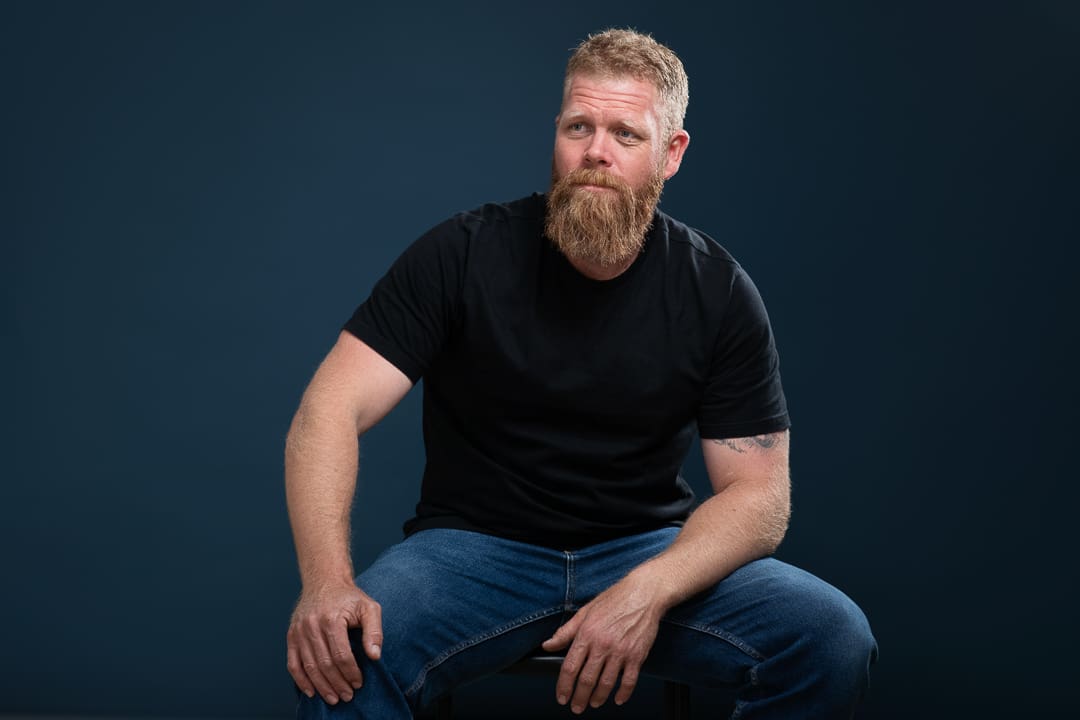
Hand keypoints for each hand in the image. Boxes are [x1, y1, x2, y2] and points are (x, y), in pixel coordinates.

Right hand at [286, 582, 382, 704]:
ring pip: (309, 667)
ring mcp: (299, 631)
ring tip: (334, 698)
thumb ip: (374, 630)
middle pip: (325, 664)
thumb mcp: (368, 607)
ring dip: (322, 686)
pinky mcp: (291, 635)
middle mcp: (312, 625)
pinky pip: (293, 663)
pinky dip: (301, 680)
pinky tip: (311, 691)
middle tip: (347, 696)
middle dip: (337, 684)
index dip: (350, 672)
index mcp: (331, 619)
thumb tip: (374, 655)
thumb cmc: (349, 597)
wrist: (324, 581)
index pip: (341, 655)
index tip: (358, 683)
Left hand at [541, 575, 666, 713]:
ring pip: (606, 684)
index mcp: (587, 634)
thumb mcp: (585, 612)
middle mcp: (602, 645)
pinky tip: (618, 698)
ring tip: (594, 703)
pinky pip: (629, 681)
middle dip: (579, 698)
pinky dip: (623, 693)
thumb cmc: (614, 600)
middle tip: (576, 707)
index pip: (570, 667)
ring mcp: (621, 651)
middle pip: (586, 680)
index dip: (564, 686)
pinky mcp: (637, 655)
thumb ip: (565, 632)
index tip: (561, 696)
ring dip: (598, 698)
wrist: (643, 594)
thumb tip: (548, 645)